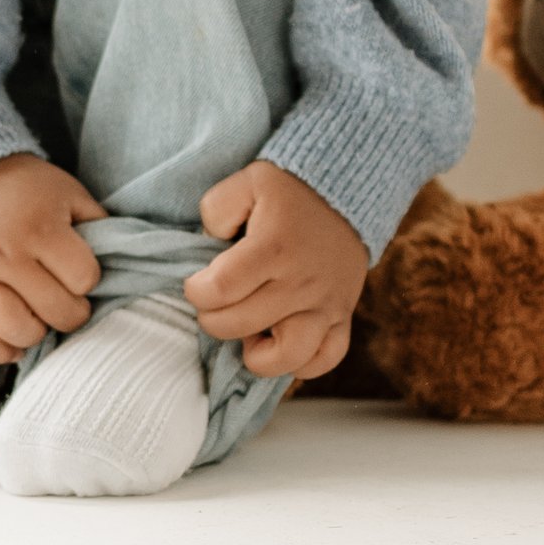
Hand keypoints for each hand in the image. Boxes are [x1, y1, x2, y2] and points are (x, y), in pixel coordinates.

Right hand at [0, 155, 105, 364]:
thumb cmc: (28, 188)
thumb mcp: (70, 194)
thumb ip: (98, 229)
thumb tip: (119, 267)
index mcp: (38, 229)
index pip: (83, 280)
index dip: (89, 279)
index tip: (79, 269)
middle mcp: (4, 255)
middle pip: (55, 311)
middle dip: (71, 311)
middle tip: (68, 299)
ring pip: (14, 330)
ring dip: (37, 333)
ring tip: (40, 318)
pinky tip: (15, 343)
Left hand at [186, 160, 367, 380]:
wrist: (346, 190)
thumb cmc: (288, 189)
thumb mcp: (246, 180)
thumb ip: (217, 209)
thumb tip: (211, 244)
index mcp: (273, 246)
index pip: (219, 290)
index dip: (196, 292)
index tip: (198, 283)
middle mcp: (302, 282)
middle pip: (240, 324)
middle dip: (213, 318)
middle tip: (217, 302)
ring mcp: (326, 304)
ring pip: (289, 356)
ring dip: (257, 353)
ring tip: (249, 332)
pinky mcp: (343, 316)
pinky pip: (326, 358)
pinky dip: (301, 363)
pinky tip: (280, 342)